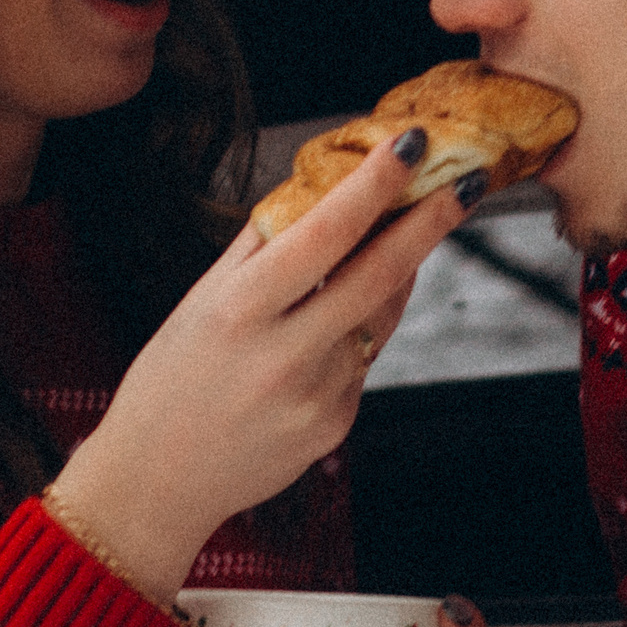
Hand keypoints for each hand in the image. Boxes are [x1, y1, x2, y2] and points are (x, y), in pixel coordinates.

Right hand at [49, 133, 478, 604]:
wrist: (156, 482)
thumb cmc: (171, 379)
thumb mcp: (199, 302)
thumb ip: (260, 247)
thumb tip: (318, 186)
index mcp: (238, 312)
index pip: (322, 235)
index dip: (373, 186)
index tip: (409, 144)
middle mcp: (282, 355)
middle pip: (378, 275)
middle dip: (430, 222)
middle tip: (469, 180)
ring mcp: (317, 396)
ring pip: (379, 316)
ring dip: (394, 274)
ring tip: (398, 239)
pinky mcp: (337, 425)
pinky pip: (365, 359)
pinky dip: (359, 331)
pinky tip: (326, 333)